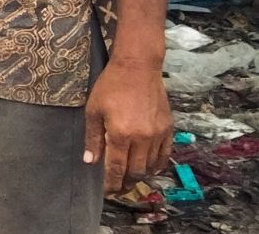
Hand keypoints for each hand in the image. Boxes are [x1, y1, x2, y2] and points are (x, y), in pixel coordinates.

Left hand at [83, 59, 172, 193]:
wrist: (138, 67)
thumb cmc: (111, 86)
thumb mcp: (94, 110)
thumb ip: (93, 138)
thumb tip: (90, 162)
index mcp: (120, 134)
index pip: (116, 168)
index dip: (112, 183)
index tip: (107, 191)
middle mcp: (142, 138)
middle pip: (136, 172)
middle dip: (126, 184)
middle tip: (119, 189)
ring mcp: (157, 134)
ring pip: (151, 166)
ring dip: (141, 176)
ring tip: (131, 180)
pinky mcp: (168, 129)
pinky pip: (165, 155)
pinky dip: (157, 165)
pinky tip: (150, 168)